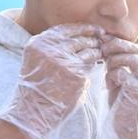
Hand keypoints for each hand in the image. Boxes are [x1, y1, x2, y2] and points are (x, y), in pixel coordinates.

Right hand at [0, 24, 102, 138]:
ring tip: (101, 53)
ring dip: (97, 51)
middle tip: (103, 41)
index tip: (95, 29)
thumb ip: (51, 46)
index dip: (83, 28)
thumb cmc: (36, 86)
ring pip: (88, 50)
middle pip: (80, 38)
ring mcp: (65, 61)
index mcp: (39, 42)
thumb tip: (77, 36)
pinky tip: (99, 64)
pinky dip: (95, 64)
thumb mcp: (36, 59)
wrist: (34, 110)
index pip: (67, 29)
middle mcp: (51, 49)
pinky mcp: (77, 75)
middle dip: (93, 39)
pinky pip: (90, 65)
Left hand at [99, 37, 137, 138]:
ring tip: (107, 74)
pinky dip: (111, 76)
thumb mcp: (124, 81)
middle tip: (102, 51)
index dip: (122, 44)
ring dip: (114, 62)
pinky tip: (109, 86)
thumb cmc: (123, 107)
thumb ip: (123, 64)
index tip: (105, 43)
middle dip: (117, 47)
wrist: (128, 132)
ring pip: (131, 58)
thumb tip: (109, 42)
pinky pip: (122, 72)